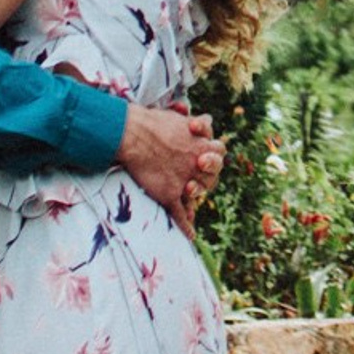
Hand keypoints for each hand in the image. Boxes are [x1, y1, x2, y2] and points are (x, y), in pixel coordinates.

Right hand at [119, 102, 220, 218]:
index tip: (203, 156)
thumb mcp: (181, 118)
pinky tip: (191, 235)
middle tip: (195, 175)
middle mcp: (197, 163)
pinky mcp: (170, 194)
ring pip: (198, 195)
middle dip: (207, 176)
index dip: (214, 154)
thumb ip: (196, 124)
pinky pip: (181, 215)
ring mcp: (184, 180)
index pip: (220, 152)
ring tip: (191, 197)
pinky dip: (187, 227)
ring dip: (196, 197)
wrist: (132, 134)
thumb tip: (206, 120)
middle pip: (213, 176)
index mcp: (202, 143)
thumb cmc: (154, 122)